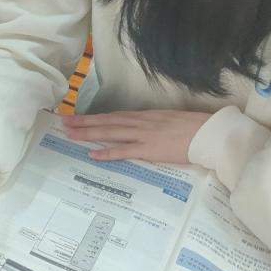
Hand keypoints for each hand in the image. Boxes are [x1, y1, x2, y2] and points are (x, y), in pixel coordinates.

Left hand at [61, 110, 211, 163]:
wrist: (207, 133)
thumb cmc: (192, 127)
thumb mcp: (167, 120)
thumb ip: (151, 124)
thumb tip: (139, 128)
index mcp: (144, 116)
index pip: (113, 116)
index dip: (93, 117)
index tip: (77, 117)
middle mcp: (139, 122)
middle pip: (106, 122)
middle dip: (83, 123)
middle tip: (63, 122)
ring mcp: (142, 135)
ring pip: (110, 133)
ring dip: (89, 134)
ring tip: (71, 135)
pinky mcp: (149, 149)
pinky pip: (124, 151)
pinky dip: (107, 153)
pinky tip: (93, 155)